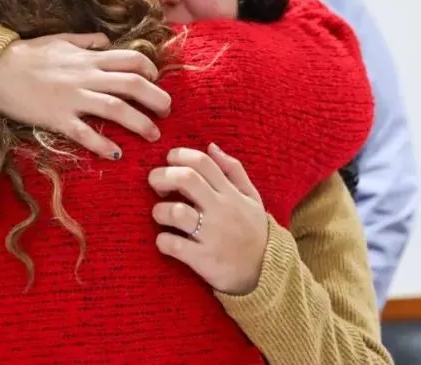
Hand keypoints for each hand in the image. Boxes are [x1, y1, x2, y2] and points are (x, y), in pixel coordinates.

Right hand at [0, 33, 171, 159]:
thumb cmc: (25, 54)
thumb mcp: (59, 41)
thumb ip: (85, 41)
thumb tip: (106, 42)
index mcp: (88, 57)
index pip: (131, 60)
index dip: (150, 70)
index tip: (155, 81)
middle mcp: (86, 76)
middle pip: (133, 85)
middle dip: (157, 98)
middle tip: (167, 111)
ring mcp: (72, 98)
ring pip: (117, 109)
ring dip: (140, 123)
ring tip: (153, 134)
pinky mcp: (57, 118)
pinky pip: (85, 133)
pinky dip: (103, 144)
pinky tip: (115, 153)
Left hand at [148, 143, 267, 294]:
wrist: (265, 273)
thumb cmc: (253, 231)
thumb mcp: (251, 197)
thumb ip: (233, 170)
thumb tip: (211, 146)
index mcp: (230, 193)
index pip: (203, 162)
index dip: (180, 155)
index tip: (168, 160)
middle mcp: (221, 210)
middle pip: (186, 180)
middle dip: (162, 176)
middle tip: (155, 183)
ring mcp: (212, 235)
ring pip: (177, 212)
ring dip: (159, 210)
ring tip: (160, 214)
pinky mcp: (203, 259)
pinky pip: (175, 246)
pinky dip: (163, 241)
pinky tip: (164, 240)